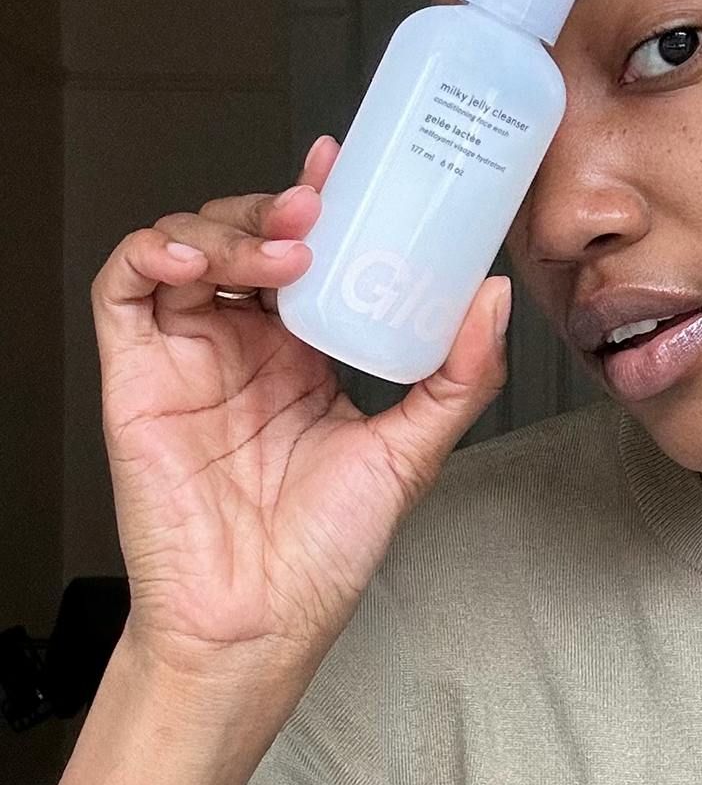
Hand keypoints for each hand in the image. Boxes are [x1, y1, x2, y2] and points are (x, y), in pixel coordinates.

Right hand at [93, 135, 509, 675]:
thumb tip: (493, 297)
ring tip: (284, 244)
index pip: (309, 252)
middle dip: (280, 203)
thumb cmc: (322, 553)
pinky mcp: (136, 375)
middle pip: (249, 234)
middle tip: (321, 202)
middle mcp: (245, 344)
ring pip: (189, 245)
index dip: (323, 198)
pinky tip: (197, 257)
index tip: (351, 160)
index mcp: (306, 354)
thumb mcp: (410, 453)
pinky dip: (152, 253)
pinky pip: (124, 290)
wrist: (258, 624)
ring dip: (230, 223)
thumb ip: (458, 377)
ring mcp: (188, 355)